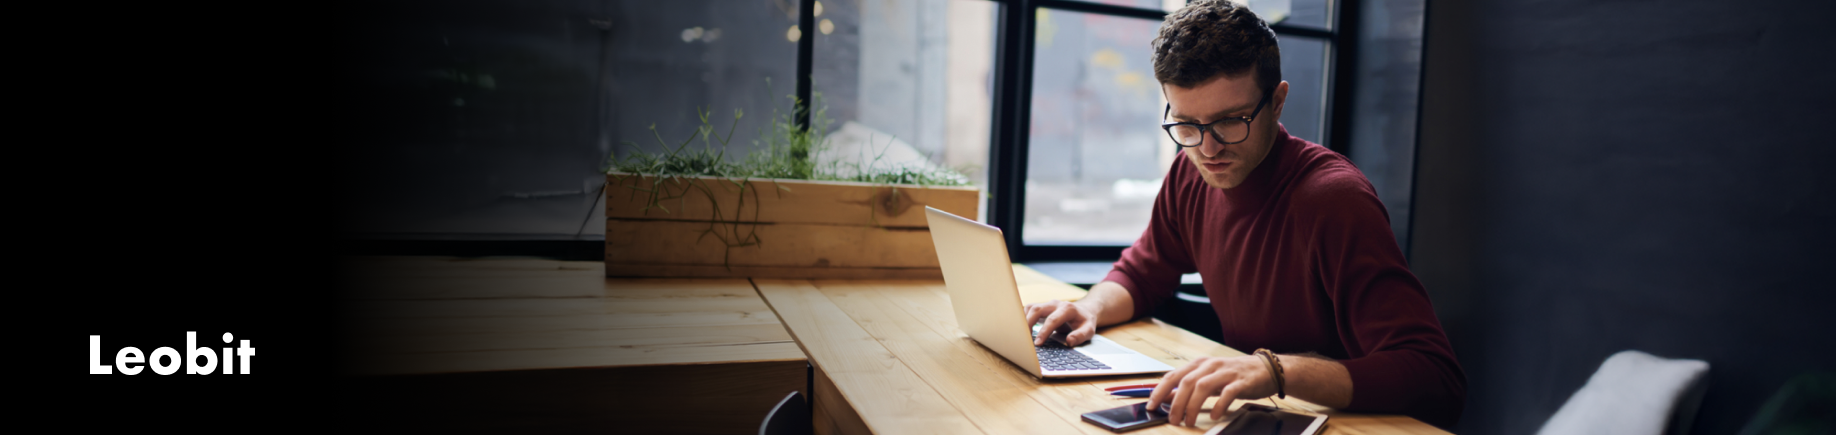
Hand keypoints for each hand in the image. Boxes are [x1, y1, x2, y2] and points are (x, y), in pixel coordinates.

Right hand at [1021, 300, 1098, 345]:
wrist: (1084, 311)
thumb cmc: (1084, 322)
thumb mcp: (1089, 330)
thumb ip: (1080, 336)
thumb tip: (1069, 341)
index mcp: (1067, 309)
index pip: (1052, 320)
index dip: (1044, 332)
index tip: (1038, 343)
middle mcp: (1055, 304)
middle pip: (1037, 309)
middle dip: (1028, 323)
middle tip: (1025, 339)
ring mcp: (1047, 304)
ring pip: (1031, 308)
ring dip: (1024, 320)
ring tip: (1022, 335)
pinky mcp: (1042, 307)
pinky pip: (1029, 309)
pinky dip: (1024, 318)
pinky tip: (1023, 329)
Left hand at [1146, 355, 1277, 426]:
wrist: (1267, 369)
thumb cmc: (1234, 375)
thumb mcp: (1208, 379)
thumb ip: (1188, 387)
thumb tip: (1167, 397)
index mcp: (1200, 364)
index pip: (1174, 375)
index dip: (1160, 390)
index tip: (1151, 405)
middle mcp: (1211, 365)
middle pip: (1187, 382)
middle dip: (1176, 402)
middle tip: (1172, 419)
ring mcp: (1226, 372)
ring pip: (1203, 386)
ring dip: (1193, 406)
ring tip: (1189, 421)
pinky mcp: (1241, 381)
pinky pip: (1227, 393)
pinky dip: (1218, 405)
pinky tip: (1214, 416)